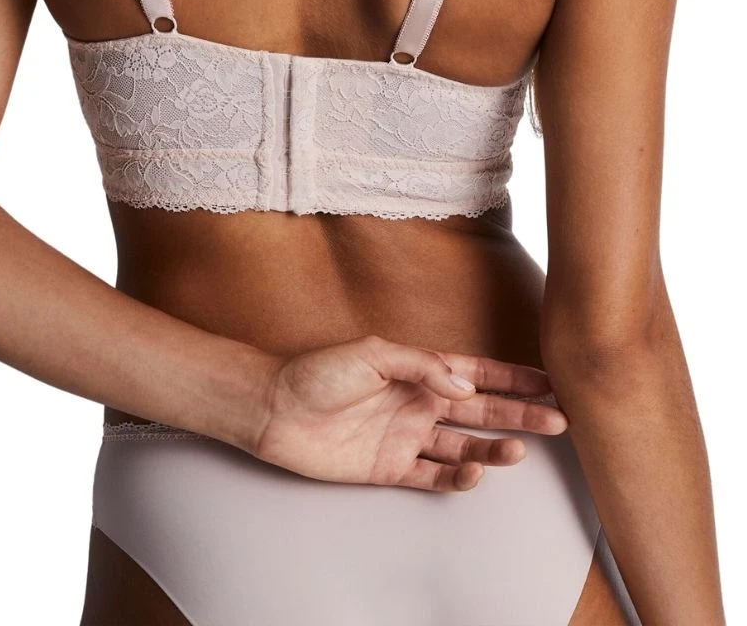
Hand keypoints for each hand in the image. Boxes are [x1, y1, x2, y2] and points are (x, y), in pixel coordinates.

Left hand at [249, 333, 567, 492]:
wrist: (275, 409)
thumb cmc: (318, 372)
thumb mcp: (373, 354)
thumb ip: (422, 366)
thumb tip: (466, 384)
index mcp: (417, 370)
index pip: (476, 373)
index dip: (513, 378)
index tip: (549, 381)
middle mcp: (418, 402)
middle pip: (481, 410)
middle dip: (520, 414)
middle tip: (558, 421)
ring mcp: (406, 437)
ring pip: (464, 445)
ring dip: (494, 447)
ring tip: (518, 450)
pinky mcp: (390, 468)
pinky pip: (433, 476)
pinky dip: (457, 477)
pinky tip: (474, 472)